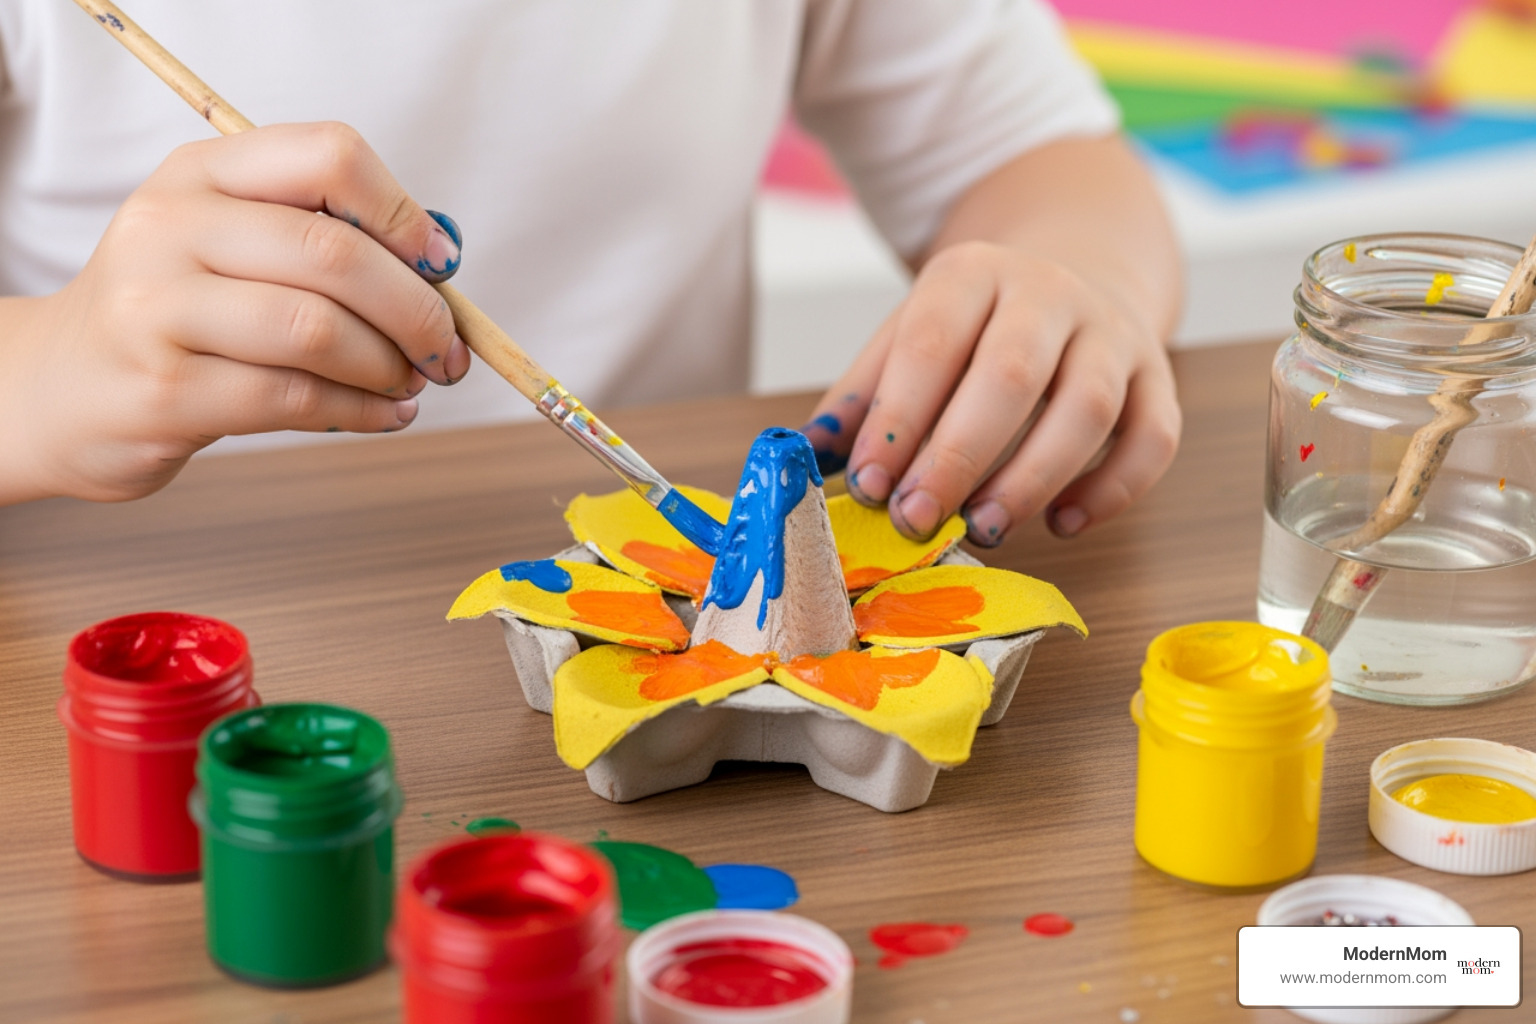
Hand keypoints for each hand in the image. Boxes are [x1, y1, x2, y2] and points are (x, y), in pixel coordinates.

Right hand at [0, 122, 466, 503]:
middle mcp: (171, 226)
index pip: (327, 155)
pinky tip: (383, 415)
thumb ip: (326, 238)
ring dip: (387, 367)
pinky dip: (362, 412)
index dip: (403, 213)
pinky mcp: (165, 389)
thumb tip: (442, 264)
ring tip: (409, 384)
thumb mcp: (232, 245)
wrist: (63, 387)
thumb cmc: (180, 314)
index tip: (441, 266)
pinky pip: (294, 399)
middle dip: (416, 311)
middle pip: (333, 253)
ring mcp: (158, 308)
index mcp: (201, 172)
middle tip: (447, 350)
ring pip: (316, 330)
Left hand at [801, 241, 1180, 545]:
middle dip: (958, 456)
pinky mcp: (1158, 376)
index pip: (932, 341)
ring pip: (1086, 407)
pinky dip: (1113, 489)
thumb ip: (864, 394)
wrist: (1078, 269)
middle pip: (1011, 374)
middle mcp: (1049, 293)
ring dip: (1032, 478)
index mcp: (972, 273)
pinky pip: (1153, 436)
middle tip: (918, 519)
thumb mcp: (910, 333)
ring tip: (985, 528)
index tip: (870, 485)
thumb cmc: (975, 325)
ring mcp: (1111, 333)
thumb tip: (809, 456)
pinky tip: (1062, 523)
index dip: (898, 419)